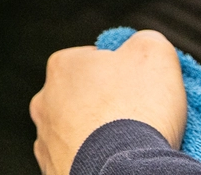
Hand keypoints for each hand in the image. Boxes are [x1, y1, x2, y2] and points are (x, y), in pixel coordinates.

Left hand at [30, 30, 187, 174]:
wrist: (124, 174)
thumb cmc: (135, 112)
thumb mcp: (154, 51)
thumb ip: (145, 40)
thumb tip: (144, 45)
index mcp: (63, 67)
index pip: (93, 59)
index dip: (121, 70)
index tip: (138, 84)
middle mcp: (46, 103)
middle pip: (82, 96)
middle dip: (105, 104)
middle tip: (135, 114)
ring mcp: (47, 143)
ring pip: (77, 132)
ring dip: (97, 136)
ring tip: (127, 144)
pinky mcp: (54, 174)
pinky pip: (78, 162)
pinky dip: (95, 163)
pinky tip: (115, 163)